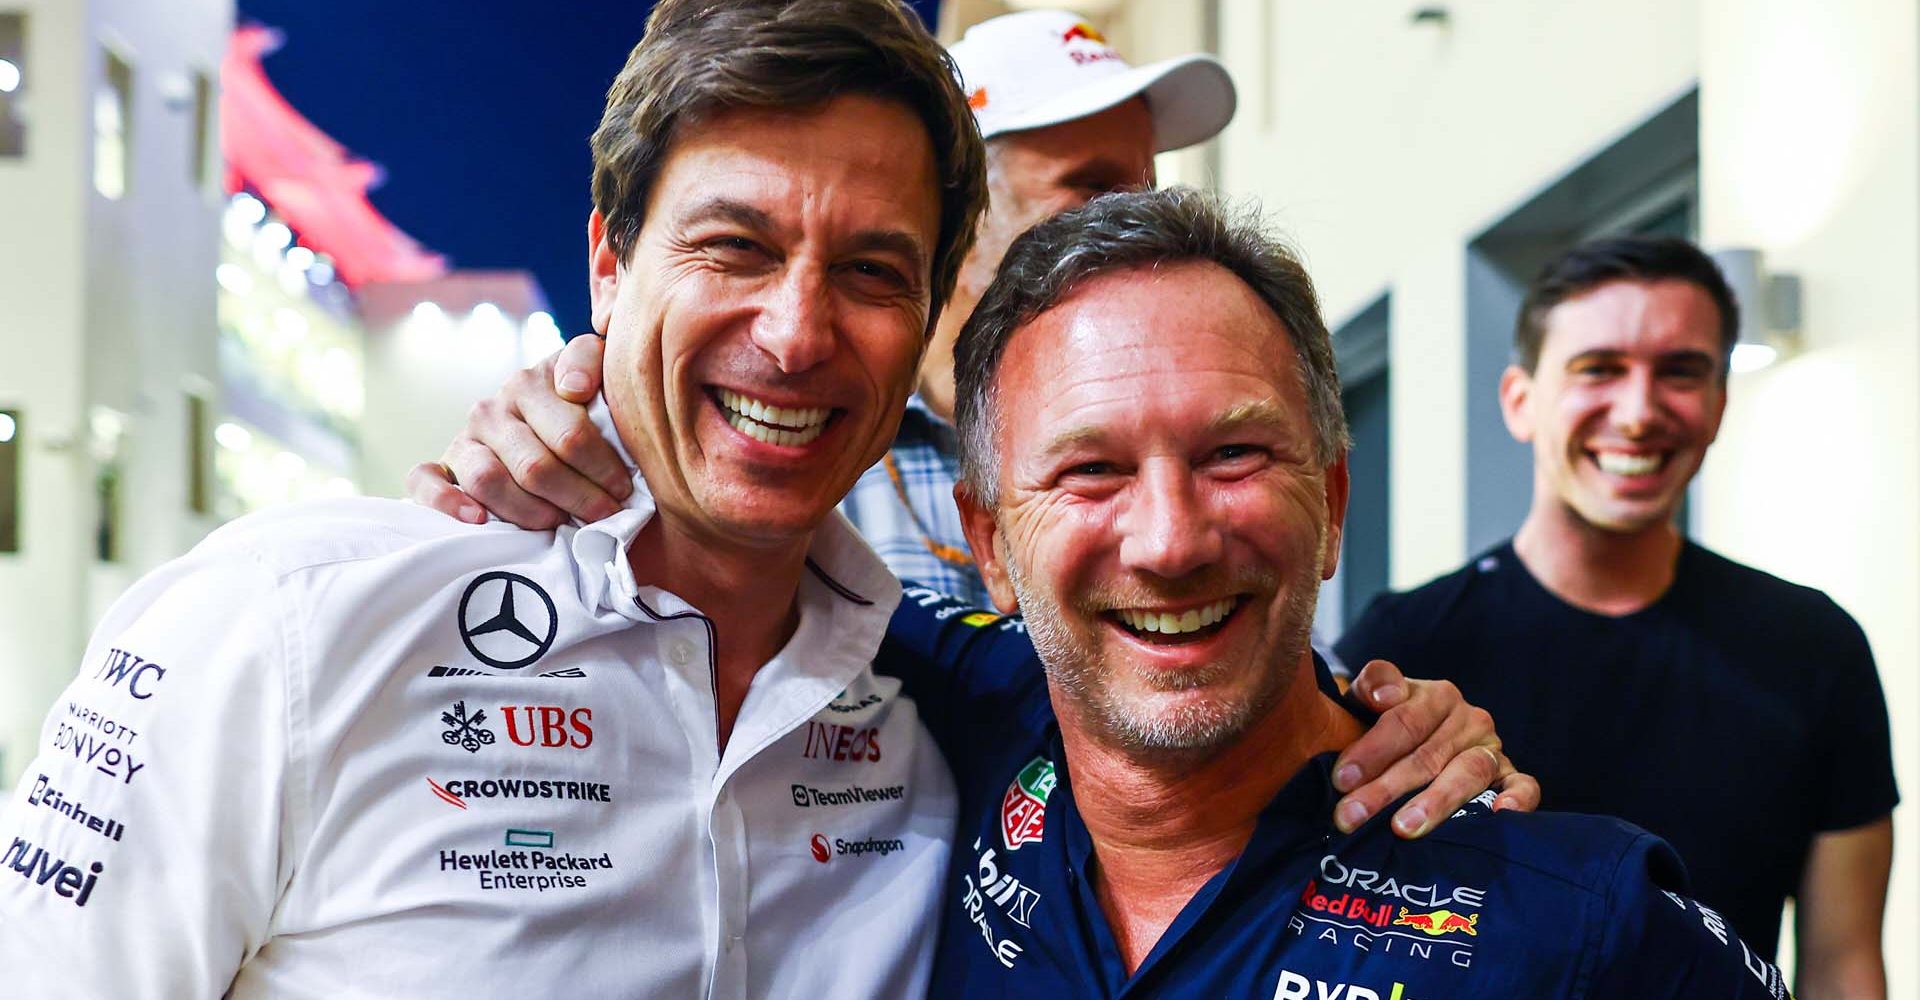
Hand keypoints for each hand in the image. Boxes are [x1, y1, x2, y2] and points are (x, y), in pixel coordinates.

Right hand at [405, 334, 628, 528]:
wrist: (535, 419)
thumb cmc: (578, 404)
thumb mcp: (595, 373)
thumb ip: (591, 360)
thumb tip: (575, 387)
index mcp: (529, 384)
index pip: (570, 435)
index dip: (603, 469)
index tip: (624, 489)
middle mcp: (491, 409)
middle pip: (534, 466)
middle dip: (577, 497)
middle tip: (604, 515)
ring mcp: (463, 438)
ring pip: (488, 480)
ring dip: (529, 510)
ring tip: (559, 523)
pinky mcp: (442, 466)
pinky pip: (426, 481)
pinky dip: (447, 502)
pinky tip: (479, 520)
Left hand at [1329, 659, 1539, 837]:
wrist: (1412, 740)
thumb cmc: (1382, 722)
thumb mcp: (1368, 697)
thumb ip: (1371, 684)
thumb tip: (1385, 696)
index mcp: (1436, 695)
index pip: (1404, 721)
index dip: (1371, 750)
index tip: (1342, 779)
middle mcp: (1469, 719)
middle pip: (1427, 755)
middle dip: (1385, 788)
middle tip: (1351, 816)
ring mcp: (1491, 748)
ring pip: (1467, 773)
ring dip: (1435, 802)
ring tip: (1403, 828)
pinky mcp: (1509, 775)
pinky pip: (1524, 786)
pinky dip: (1518, 799)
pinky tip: (1499, 815)